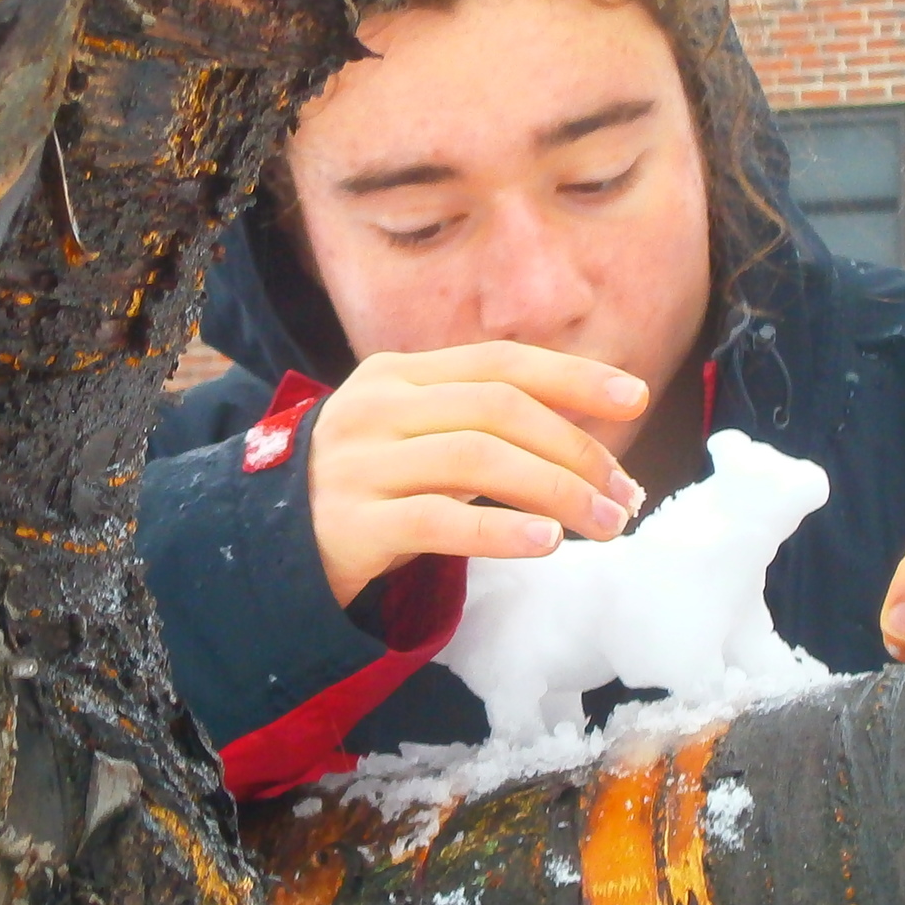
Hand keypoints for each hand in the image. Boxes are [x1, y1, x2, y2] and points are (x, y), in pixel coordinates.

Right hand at [305, 342, 649, 607]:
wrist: (269, 540)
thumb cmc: (366, 487)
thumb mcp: (412, 434)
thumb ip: (477, 421)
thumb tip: (587, 442)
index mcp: (396, 373)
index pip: (500, 361)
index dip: (573, 376)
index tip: (636, 398)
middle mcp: (377, 409)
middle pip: (498, 409)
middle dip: (576, 449)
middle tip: (626, 495)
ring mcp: (360, 464)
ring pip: (477, 460)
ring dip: (556, 491)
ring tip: (605, 524)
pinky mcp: (352, 524)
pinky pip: (440, 522)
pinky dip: (501, 531)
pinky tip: (546, 544)